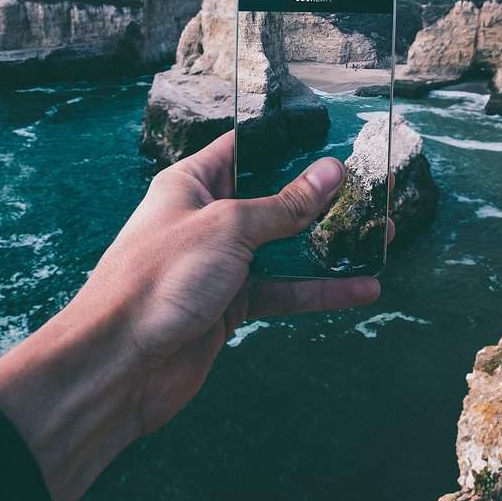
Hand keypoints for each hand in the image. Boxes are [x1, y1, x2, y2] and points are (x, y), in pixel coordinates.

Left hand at [0, 132, 384, 500]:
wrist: (121, 363)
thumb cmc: (159, 278)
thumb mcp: (228, 228)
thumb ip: (283, 205)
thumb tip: (330, 173)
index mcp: (192, 184)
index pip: (244, 149)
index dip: (285, 142)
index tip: (331, 137)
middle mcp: (207, 219)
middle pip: (272, 200)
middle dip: (320, 197)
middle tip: (370, 189)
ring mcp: (221, 265)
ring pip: (284, 249)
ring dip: (329, 246)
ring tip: (381, 236)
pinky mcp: (232, 306)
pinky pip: (283, 291)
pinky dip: (319, 291)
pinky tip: (360, 289)